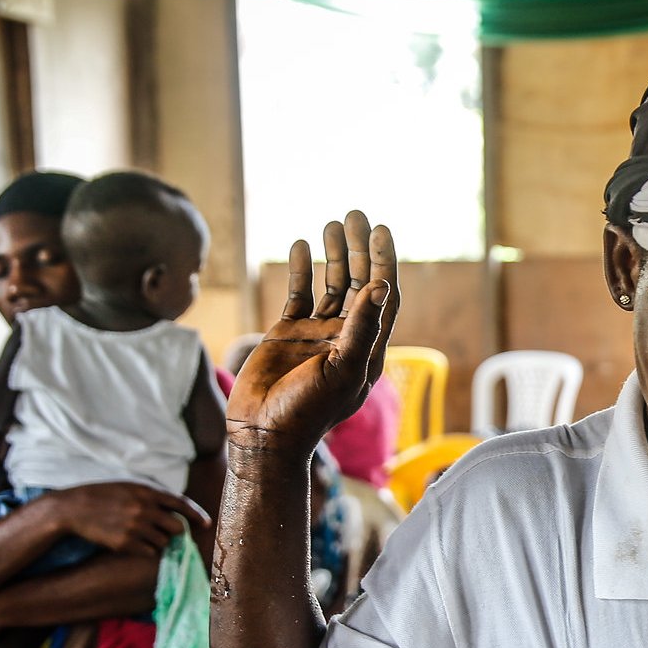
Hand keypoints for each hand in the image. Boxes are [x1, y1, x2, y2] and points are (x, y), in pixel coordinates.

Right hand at [42, 482, 201, 556]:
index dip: (197, 515)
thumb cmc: (101, 496)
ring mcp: (135, 527)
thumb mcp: (129, 487)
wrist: (73, 509)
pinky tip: (134, 545)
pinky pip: (148, 552)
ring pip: (163, 542)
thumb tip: (175, 510)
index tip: (206, 524)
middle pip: (176, 527)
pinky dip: (146, 551)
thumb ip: (152, 496)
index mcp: (147, 492)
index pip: (181, 504)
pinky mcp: (124, 543)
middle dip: (176, 532)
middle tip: (168, 534)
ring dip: (159, 542)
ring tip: (143, 537)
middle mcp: (144, 509)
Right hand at [227, 212, 399, 458]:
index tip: (381, 231)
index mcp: (368, 347)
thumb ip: (362, 328)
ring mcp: (316, 334)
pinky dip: (301, 271)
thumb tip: (381, 286)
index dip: (385, 262)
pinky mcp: (287, 334)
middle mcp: (346, 336)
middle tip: (356, 215)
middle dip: (360, 249)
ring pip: (332, 284)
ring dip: (334, 255)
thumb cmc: (308, 411)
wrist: (263, 433)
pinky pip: (298, 294)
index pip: (384, 295)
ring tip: (333, 223)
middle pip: (361, 283)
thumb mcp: (343, 370)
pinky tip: (301, 246)